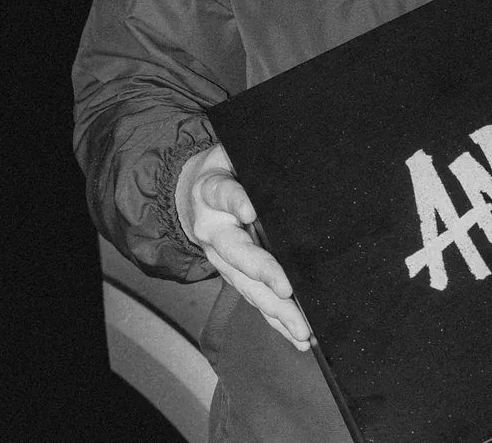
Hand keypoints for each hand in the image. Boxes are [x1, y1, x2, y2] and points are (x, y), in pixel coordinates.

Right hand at [176, 144, 312, 350]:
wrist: (190, 192)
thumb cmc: (222, 169)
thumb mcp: (228, 154)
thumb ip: (245, 160)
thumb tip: (281, 163)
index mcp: (212, 192)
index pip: (224, 193)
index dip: (236, 201)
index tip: (249, 209)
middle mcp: (214, 230)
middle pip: (238, 254)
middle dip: (264, 274)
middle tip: (286, 290)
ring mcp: (222, 259)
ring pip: (247, 286)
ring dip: (275, 309)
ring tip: (301, 329)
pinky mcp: (233, 275)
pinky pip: (255, 298)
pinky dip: (276, 320)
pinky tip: (298, 337)